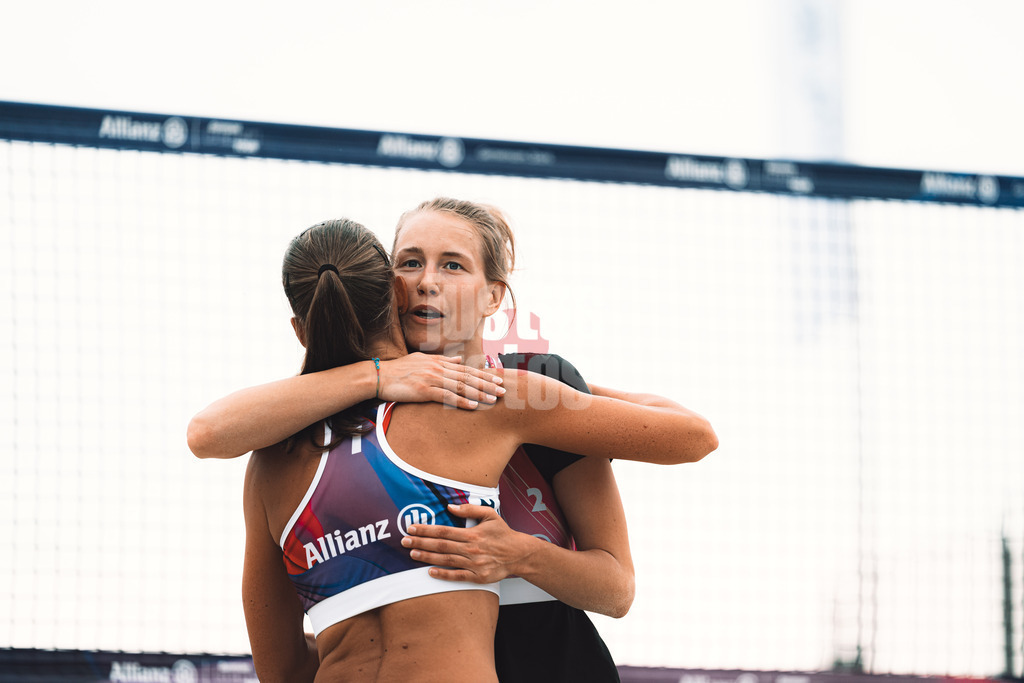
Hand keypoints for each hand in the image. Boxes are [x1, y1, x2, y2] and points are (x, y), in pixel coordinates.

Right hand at [378, 354, 503, 409]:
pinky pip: (446, 396)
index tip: (498, 379)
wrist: (379, 376)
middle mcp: (438, 369)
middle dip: (487, 384)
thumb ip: (442, 360)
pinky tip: (472, 406)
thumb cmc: (399, 370)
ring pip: (460, 386)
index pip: (466, 369)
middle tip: (503, 391)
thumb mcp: (422, 360)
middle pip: (467, 377)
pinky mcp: (424, 390)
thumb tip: (460, 359)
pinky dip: (460, 401)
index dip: (484, 375)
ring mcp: (432, 379)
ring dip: (478, 393)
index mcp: (439, 363)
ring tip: (493, 399)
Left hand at [401, 504, 534, 582]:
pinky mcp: (477, 576)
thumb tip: (450, 506)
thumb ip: (470, 509)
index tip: (412, 528)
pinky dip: (443, 574)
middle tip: (404, 541)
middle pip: (441, 546)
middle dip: (420, 543)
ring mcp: (474, 563)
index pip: (444, 531)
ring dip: (427, 557)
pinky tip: (430, 572)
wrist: (519, 554)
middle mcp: (471, 548)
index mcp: (472, 533)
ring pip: (446, 560)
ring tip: (412, 554)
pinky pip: (457, 576)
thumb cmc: (503, 533)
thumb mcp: (490, 514)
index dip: (426, 530)